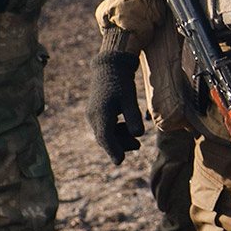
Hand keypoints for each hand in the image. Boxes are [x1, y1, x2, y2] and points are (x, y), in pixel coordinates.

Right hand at [87, 50, 143, 164]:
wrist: (109, 68)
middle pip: (105, 138)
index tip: (120, 162)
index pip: (105, 137)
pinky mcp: (96, 113)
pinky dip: (115, 132)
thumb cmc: (121, 83)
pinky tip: (128, 129)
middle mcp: (93, 116)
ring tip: (136, 141)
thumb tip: (138, 134)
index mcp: (100, 113)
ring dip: (119, 140)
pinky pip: (104, 128)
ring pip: (104, 134)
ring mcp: (93, 115)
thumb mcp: (130, 99)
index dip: (113, 150)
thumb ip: (133, 117)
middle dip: (120, 146)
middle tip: (138, 147)